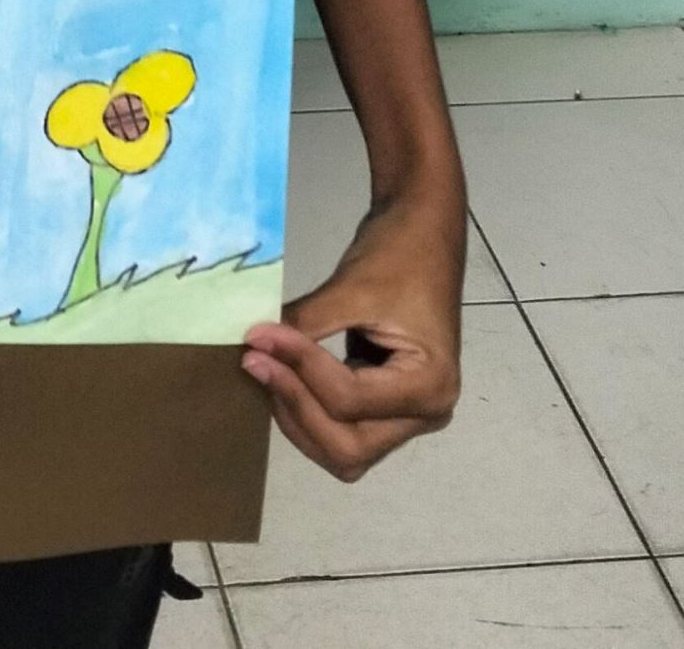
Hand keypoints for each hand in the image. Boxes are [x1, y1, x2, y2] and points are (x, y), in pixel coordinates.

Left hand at [242, 183, 464, 480]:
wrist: (422, 232)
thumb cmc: (400, 254)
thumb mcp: (352, 287)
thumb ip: (305, 322)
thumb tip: (253, 341)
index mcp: (430, 387)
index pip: (349, 399)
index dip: (298, 368)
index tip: (258, 336)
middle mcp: (424, 415)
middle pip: (347, 445)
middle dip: (296, 406)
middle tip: (256, 362)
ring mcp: (407, 417)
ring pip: (342, 451)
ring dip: (297, 417)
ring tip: (265, 370)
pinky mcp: (385, 408)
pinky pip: (342, 431)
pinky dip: (307, 410)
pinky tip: (281, 376)